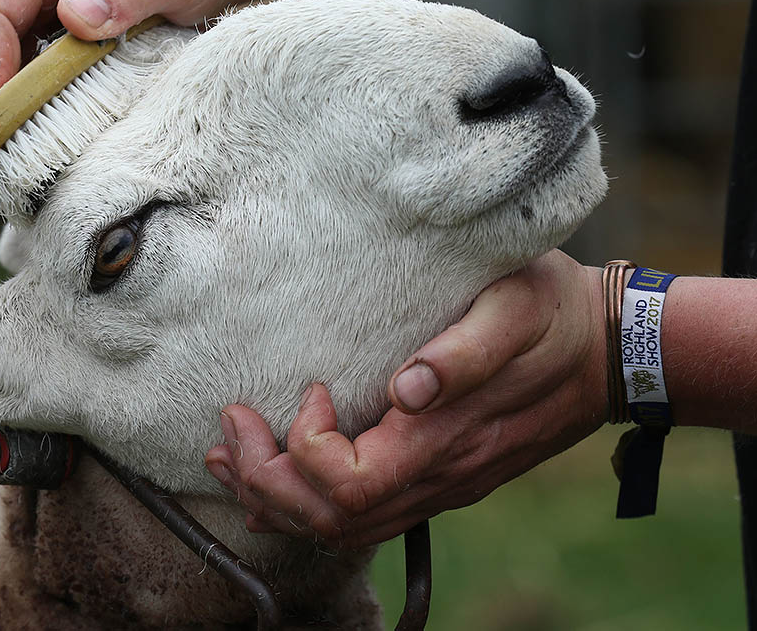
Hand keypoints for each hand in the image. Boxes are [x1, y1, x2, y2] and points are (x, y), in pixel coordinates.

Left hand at [205, 250, 608, 546]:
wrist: (607, 353)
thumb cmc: (556, 318)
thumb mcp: (518, 308)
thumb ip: (465, 350)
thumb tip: (409, 386)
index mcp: (445, 441)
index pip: (350, 484)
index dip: (309, 446)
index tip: (311, 388)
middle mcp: (436, 478)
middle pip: (329, 518)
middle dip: (264, 479)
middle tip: (231, 424)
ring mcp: (435, 486)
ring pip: (338, 526)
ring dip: (273, 496)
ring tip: (226, 455)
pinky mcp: (434, 478)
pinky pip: (359, 515)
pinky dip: (301, 504)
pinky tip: (269, 484)